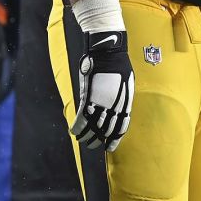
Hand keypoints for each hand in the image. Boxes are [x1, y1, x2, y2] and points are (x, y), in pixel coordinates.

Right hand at [72, 30, 134, 150]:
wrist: (108, 52)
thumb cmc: (118, 65)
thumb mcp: (126, 85)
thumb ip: (121, 99)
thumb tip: (117, 109)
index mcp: (125, 104)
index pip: (120, 128)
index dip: (114, 139)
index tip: (109, 148)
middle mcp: (113, 107)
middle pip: (105, 131)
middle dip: (98, 140)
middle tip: (92, 144)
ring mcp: (100, 103)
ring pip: (92, 128)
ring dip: (86, 136)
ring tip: (82, 140)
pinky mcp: (88, 98)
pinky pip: (81, 118)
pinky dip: (76, 127)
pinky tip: (73, 131)